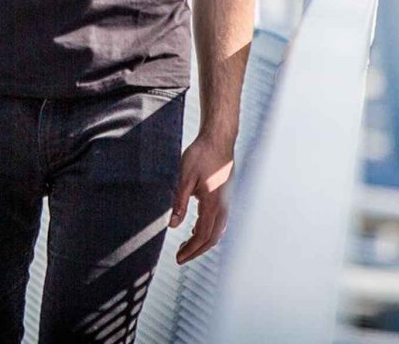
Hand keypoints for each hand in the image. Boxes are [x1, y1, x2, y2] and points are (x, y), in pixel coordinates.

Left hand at [169, 134, 233, 263]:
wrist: (218, 139)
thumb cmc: (201, 155)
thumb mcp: (185, 177)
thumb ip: (180, 203)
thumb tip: (172, 225)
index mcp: (213, 203)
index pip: (202, 235)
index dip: (191, 250)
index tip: (178, 258)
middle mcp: (223, 206)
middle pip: (212, 238)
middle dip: (196, 250)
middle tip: (180, 257)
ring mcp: (226, 202)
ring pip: (217, 231)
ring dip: (202, 241)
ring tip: (186, 246)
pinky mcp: (225, 196)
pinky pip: (219, 221)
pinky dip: (208, 231)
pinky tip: (196, 228)